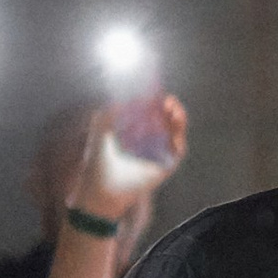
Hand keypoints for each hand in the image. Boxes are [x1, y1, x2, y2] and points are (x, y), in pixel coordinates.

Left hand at [70, 94, 187, 226]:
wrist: (101, 186)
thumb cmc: (98, 157)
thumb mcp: (101, 126)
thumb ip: (109, 108)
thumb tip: (122, 96)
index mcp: (136, 130)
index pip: (152, 111)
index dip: (156, 100)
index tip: (156, 92)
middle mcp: (149, 141)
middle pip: (167, 120)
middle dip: (171, 108)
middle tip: (168, 100)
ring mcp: (159, 154)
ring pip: (175, 133)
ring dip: (179, 121)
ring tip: (174, 111)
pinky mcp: (165, 167)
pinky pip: (177, 151)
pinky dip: (179, 140)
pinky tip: (174, 130)